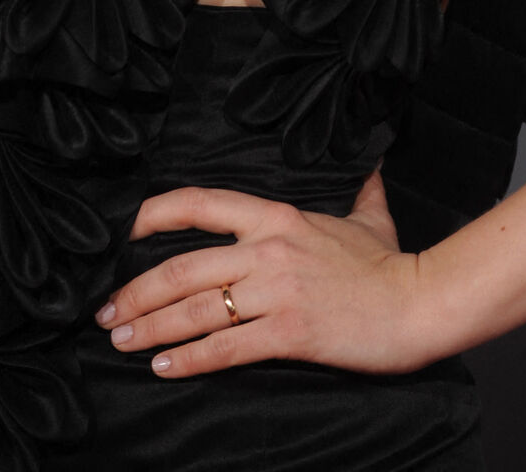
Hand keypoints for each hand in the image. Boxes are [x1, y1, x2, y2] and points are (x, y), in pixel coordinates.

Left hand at [94, 170, 432, 378]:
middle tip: (106, 311)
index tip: (122, 233)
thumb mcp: (368, 213)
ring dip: (149, 328)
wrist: (419, 303)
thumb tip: (371, 158)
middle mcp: (267, 248)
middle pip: (182, 266)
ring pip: (195, 309)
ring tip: (121, 341)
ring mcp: (276, 291)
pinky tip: (164, 368)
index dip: (153, 215)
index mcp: (275, 214)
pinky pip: (225, 347)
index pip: (199, 204)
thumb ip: (359, 185)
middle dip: (135, 292)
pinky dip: (188, 360)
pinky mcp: (288, 331)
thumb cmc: (389, 263)